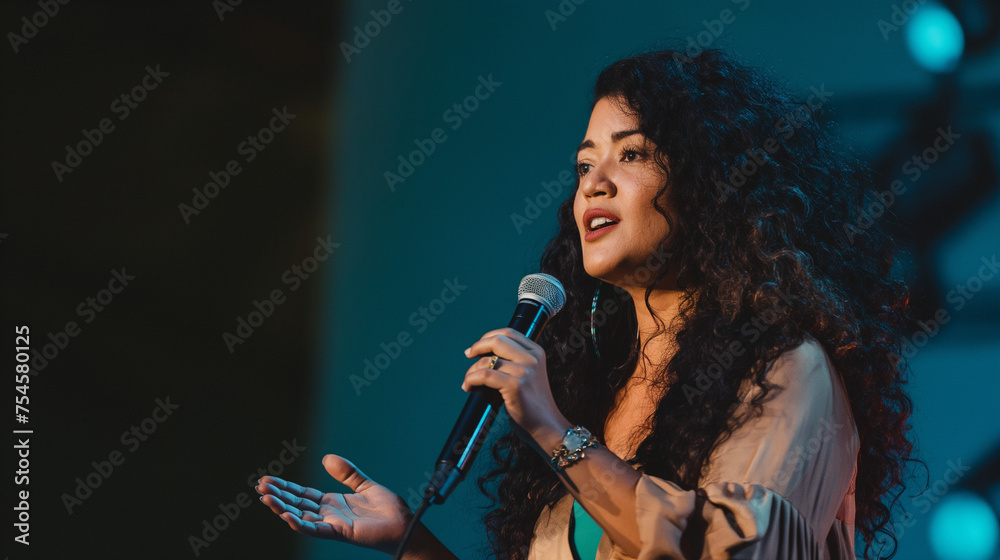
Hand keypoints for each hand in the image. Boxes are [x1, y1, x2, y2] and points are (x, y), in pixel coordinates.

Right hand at [256, 454, 412, 554]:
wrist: (404, 524)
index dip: (285, 488)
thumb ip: (347, 473)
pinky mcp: (340, 532)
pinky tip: (286, 516)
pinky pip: (316, 529)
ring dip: (282, 508)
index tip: (267, 480)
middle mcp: (328, 514)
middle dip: (278, 496)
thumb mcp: (364, 485)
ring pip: (301, 517)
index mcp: (332, 503)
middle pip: (297, 504)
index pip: (302, 494)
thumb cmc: (388, 509)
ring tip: (265, 499)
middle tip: (259, 487)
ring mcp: (332, 524)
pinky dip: (300, 524)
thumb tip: (326, 458)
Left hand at [461, 327, 571, 446]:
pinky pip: (484, 375)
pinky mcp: (515, 385)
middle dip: (477, 347)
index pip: (508, 333)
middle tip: (468, 355)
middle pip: (497, 341)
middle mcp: (532, 358)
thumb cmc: (532, 403)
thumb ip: (514, 361)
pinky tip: (469, 386)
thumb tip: (481, 353)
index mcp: (537, 352)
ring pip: (487, 361)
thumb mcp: (529, 374)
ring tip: (469, 382)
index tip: (477, 348)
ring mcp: (525, 371)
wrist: (546, 426)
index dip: (488, 337)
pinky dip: (471, 379)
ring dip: (471, 371)